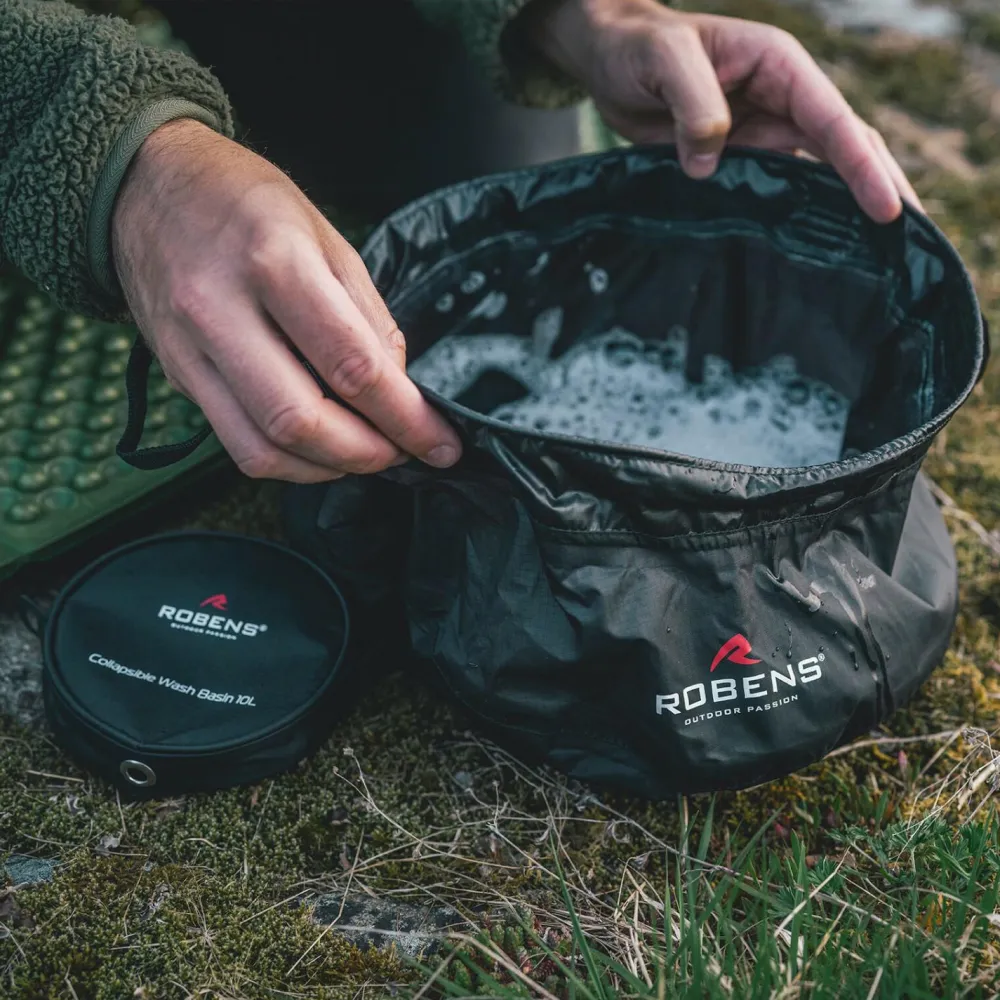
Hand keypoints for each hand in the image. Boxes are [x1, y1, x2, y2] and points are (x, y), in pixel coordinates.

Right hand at [112, 119, 461, 482]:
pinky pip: (237, 446)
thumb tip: (400, 389)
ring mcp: (191, 350)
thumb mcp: (327, 234)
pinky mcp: (179, 376)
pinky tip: (322, 450)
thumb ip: (368, 316)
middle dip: (368, 453)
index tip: (442, 443)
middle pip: (301, 420)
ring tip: (368, 453)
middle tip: (406, 451)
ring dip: (329, 468)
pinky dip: (290, 463)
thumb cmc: (244, 201)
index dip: (406, 418)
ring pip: (264, 449)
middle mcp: (221, 309)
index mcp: (274, 260)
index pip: (351, 366)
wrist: (145, 186)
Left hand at [527, 0, 920, 221]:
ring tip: (877, 259)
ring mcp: (761, 133)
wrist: (608, 59)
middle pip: (844, 149)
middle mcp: (781, 101)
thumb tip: (710, 163)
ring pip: (816, 176)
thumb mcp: (665, 61)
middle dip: (880, 190)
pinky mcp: (736, 160)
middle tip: (912, 243)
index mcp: (779, 67)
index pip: (833, 120)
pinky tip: (810, 254)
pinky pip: (775, 192)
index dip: (861, 167)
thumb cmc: (637, 46)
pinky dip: (796, 220)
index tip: (886, 211)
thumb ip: (694, 104)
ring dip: (844, 211)